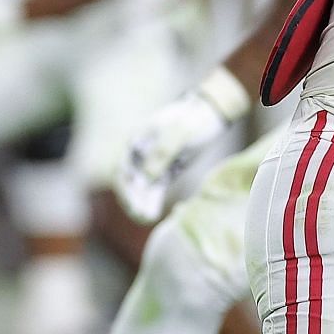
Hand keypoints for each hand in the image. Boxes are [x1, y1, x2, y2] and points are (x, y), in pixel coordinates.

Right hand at [113, 67, 249, 223]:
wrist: (209, 114)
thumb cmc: (192, 119)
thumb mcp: (178, 133)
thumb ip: (161, 155)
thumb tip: (144, 180)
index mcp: (136, 141)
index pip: (123, 169)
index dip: (125, 188)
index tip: (132, 203)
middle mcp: (140, 153)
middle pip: (130, 182)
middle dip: (132, 199)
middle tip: (139, 215)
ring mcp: (153, 163)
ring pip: (142, 188)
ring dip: (141, 203)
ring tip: (145, 219)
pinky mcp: (166, 171)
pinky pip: (155, 189)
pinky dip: (152, 201)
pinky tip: (152, 215)